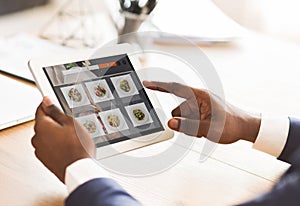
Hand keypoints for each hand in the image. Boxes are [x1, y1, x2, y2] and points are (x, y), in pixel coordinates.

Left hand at [31, 97, 95, 182]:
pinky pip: (49, 146)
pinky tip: (68, 146)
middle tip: (70, 125)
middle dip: (55, 122)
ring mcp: (40, 150)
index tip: (55, 104)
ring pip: (47, 135)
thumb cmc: (77, 147)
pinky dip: (56, 144)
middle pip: (44, 123)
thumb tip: (47, 101)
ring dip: (56, 134)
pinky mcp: (45, 159)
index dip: (49, 105)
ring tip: (71, 138)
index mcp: (42, 126)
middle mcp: (37, 138)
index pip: (40, 109)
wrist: (78, 169)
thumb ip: (56, 111)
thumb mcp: (70, 123)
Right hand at [143, 81, 260, 143]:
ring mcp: (200, 106)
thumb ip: (188, 126)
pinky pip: (189, 119)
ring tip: (204, 130)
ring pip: (183, 116)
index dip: (159, 85)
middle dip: (183, 121)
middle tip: (196, 130)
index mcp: (200, 96)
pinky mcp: (202, 112)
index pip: (175, 88)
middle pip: (178, 109)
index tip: (146, 84)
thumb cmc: (231, 125)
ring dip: (189, 125)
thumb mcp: (209, 128)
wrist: (246, 127)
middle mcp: (198, 99)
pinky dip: (193, 126)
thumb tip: (170, 122)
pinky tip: (205, 130)